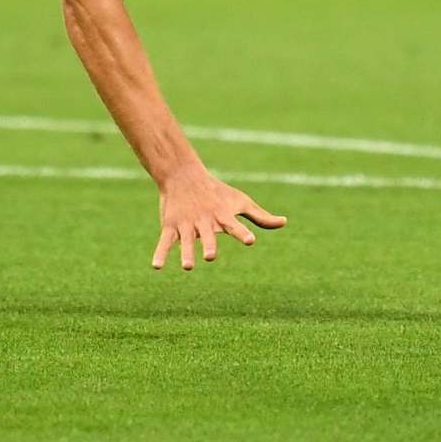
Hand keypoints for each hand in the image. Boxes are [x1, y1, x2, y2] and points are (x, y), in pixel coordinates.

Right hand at [151, 167, 284, 272]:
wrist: (184, 174)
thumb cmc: (217, 192)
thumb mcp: (240, 202)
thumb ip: (261, 217)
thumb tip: (284, 222)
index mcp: (222, 216)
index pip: (234, 225)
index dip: (242, 233)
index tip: (250, 240)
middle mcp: (204, 220)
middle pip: (208, 235)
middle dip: (209, 245)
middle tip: (211, 257)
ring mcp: (186, 223)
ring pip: (186, 240)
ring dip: (186, 252)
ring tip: (188, 266)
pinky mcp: (170, 226)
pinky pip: (165, 242)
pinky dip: (160, 253)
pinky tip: (156, 267)